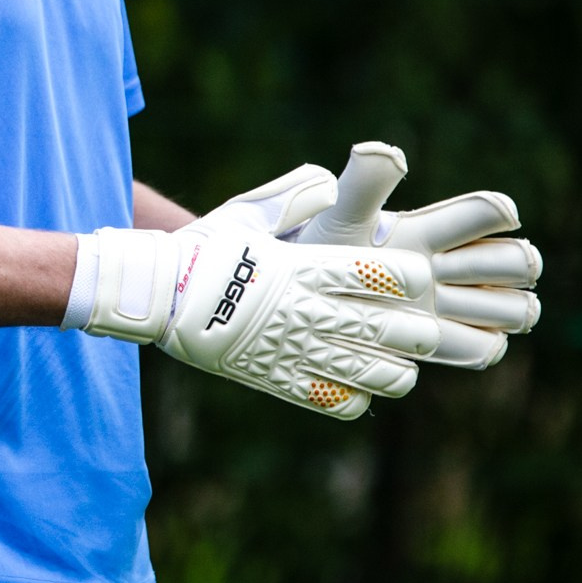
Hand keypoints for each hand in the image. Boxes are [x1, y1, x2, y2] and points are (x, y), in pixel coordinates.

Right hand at [81, 167, 450, 418]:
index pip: (376, 274)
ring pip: (366, 371)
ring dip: (393, 371)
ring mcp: (291, 349)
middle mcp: (304, 310)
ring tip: (402, 366)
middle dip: (415, 332)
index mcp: (302, 266)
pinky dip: (354, 398)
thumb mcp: (247, 212)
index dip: (407, 277)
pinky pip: (330, 400)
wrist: (155, 296)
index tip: (416, 277)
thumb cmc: (204, 249)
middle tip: (426, 331)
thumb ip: (293, 195)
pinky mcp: (275, 380)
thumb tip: (330, 182)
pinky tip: (360, 389)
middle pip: (384, 328)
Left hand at [287, 142, 542, 367]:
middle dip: (497, 267)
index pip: (489, 213)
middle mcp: (454, 265)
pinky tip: (438, 338)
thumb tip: (385, 151)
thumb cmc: (323, 256)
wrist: (308, 306)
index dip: (493, 214)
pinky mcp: (450, 343)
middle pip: (520, 261)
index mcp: (433, 228)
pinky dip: (476, 346)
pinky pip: (490, 348)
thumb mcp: (340, 219)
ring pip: (519, 308)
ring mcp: (455, 307)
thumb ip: (363, 184)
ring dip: (494, 310)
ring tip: (447, 308)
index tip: (451, 232)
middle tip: (447, 274)